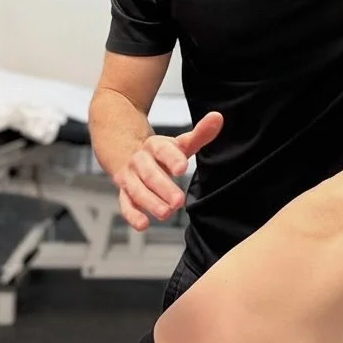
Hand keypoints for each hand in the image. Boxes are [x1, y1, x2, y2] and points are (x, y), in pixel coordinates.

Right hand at [114, 111, 222, 231]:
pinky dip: (132, 215)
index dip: (172, 159)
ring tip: (166, 213)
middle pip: (150, 174)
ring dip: (150, 202)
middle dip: (163, 188)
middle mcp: (140, 161)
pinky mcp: (124, 192)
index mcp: (155, 146)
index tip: (182, 168)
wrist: (127, 152)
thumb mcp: (179, 143)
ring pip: (137, 190)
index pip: (163, 150)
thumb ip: (199, 134)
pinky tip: (143, 224)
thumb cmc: (161, 153)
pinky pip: (125, 204)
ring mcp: (130, 177)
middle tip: (178, 201)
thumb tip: (218, 117)